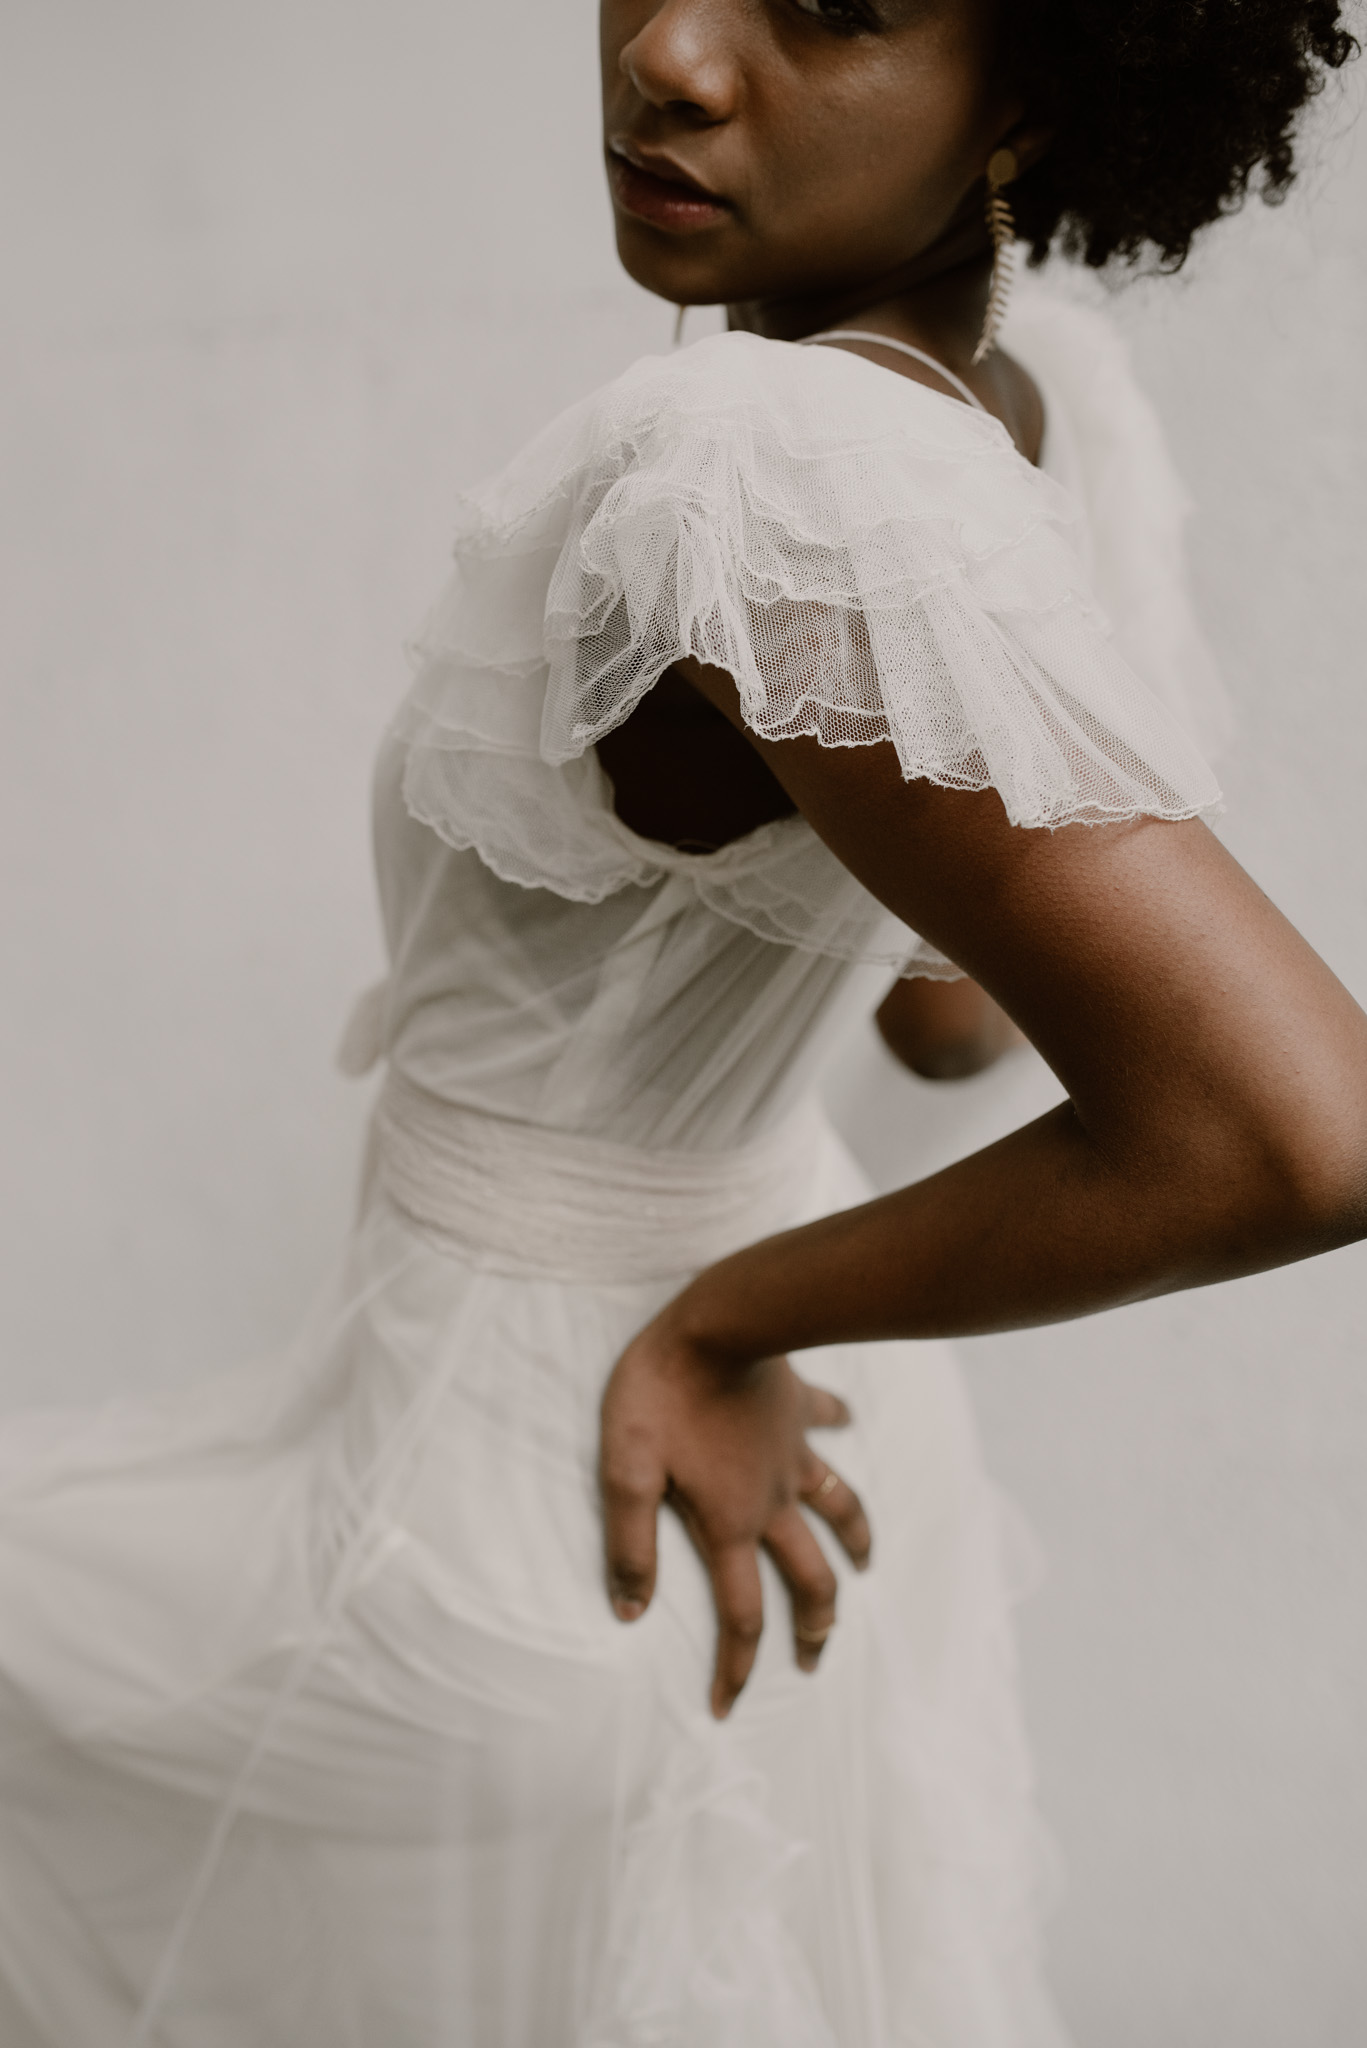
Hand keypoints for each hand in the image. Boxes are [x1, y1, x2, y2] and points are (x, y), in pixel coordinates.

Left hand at [599, 1304, 871, 1718]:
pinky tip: (849, 1424)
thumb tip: (629, 1611)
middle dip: (813, 1628)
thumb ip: (628, 1544)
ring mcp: (793, 1456)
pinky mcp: (799, 1411)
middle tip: (812, 1660)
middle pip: (808, 1578)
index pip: (740, 1616)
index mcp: (729, 1524)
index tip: (727, 1710)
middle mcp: (772, 1501)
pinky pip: (830, 1422)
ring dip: (855, 1545)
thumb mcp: (625, 1471)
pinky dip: (842, 1427)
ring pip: (841, 1511)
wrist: (715, 1323)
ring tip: (863, 1570)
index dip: (735, 1668)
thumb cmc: (659, 1394)